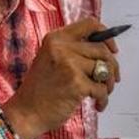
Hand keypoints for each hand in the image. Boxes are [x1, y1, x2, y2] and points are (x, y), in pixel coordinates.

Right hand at [1, 18, 120, 138]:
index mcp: (56, 38)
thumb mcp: (51, 60)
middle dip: (112, 66)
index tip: (113, 49)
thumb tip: (105, 51)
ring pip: (105, 69)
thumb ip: (73, 51)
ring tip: (103, 94)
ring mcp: (69, 65)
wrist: (26, 113)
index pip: (90, 25)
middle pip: (102, 50)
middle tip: (112, 80)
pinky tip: (98, 105)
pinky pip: (102, 89)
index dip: (107, 36)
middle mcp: (62, 47)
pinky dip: (103, 99)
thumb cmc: (40, 90)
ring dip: (108, 84)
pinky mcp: (77, 84)